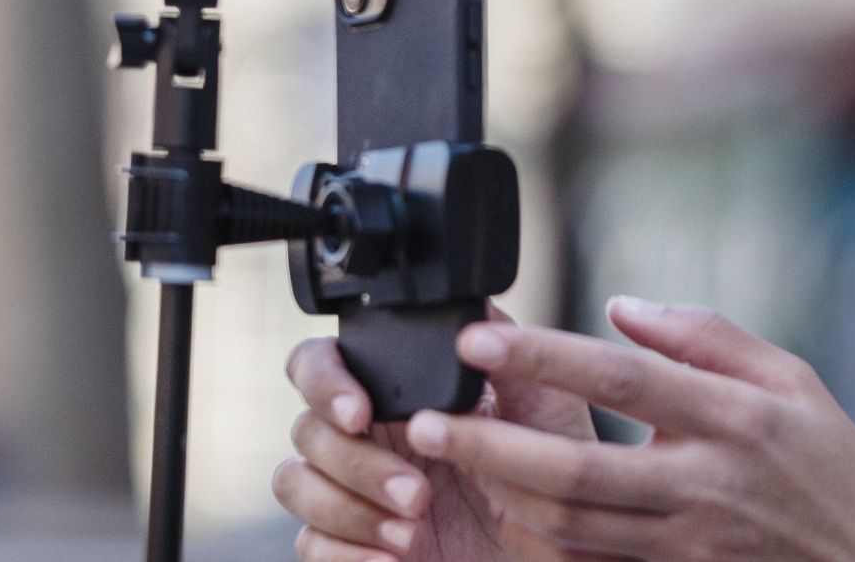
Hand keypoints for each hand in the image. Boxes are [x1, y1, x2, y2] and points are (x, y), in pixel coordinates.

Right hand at [274, 301, 595, 561]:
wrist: (558, 544)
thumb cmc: (551, 468)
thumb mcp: (542, 402)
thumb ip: (505, 351)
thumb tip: (472, 317)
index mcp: (398, 389)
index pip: (321, 363)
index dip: (325, 381)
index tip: (361, 412)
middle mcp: (368, 433)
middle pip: (307, 428)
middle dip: (357, 463)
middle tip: (419, 492)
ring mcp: (355, 488)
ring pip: (296, 483)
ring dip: (349, 508)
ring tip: (412, 529)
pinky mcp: (354, 542)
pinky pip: (310, 543)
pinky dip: (345, 552)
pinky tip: (393, 557)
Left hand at [402, 297, 854, 561]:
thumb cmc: (831, 461)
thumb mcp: (791, 376)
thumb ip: (705, 334)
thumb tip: (619, 306)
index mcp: (735, 416)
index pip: (621, 379)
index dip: (543, 358)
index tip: (479, 338)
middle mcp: (706, 483)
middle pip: (576, 468)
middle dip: (489, 445)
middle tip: (424, 421)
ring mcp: (688, 541)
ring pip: (570, 526)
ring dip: (498, 493)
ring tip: (446, 459)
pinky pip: (590, 560)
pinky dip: (537, 536)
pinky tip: (501, 506)